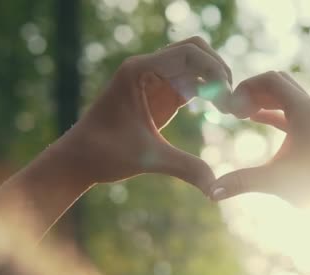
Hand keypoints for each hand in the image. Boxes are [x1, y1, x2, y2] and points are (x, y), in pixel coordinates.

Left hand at [59, 37, 231, 193]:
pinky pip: (191, 81)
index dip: (215, 70)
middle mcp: (147, 68)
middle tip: (231, 101)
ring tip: (228, 108)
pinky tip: (219, 110)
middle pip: (195, 51)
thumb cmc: (104, 154)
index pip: (189, 53)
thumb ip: (185, 168)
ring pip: (195, 64)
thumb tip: (216, 189)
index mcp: (139, 71)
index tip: (228, 99)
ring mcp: (154, 80)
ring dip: (215, 80)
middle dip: (218, 71)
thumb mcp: (148, 158)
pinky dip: (208, 91)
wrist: (79, 159)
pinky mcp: (160, 94)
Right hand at [210, 71, 309, 204]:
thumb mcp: (275, 181)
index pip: (271, 79)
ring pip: (287, 96)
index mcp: (305, 112)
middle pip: (279, 83)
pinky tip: (255, 119)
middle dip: (254, 90)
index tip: (229, 106)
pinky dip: (273, 112)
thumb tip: (210, 193)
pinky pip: (292, 112)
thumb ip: (241, 182)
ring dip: (263, 100)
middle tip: (233, 109)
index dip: (246, 87)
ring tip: (240, 114)